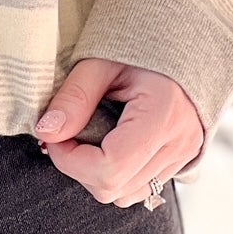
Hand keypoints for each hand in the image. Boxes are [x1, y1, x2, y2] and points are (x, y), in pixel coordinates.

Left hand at [34, 59, 202, 207]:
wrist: (180, 39)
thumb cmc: (139, 43)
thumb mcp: (100, 61)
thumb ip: (74, 97)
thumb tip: (47, 132)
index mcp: (163, 115)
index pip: (110, 168)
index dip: (70, 159)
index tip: (54, 134)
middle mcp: (180, 143)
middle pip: (115, 188)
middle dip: (79, 167)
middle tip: (68, 131)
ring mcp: (185, 155)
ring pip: (126, 194)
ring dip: (97, 172)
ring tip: (90, 133)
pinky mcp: (182, 160)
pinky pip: (141, 186)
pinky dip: (117, 172)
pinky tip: (110, 141)